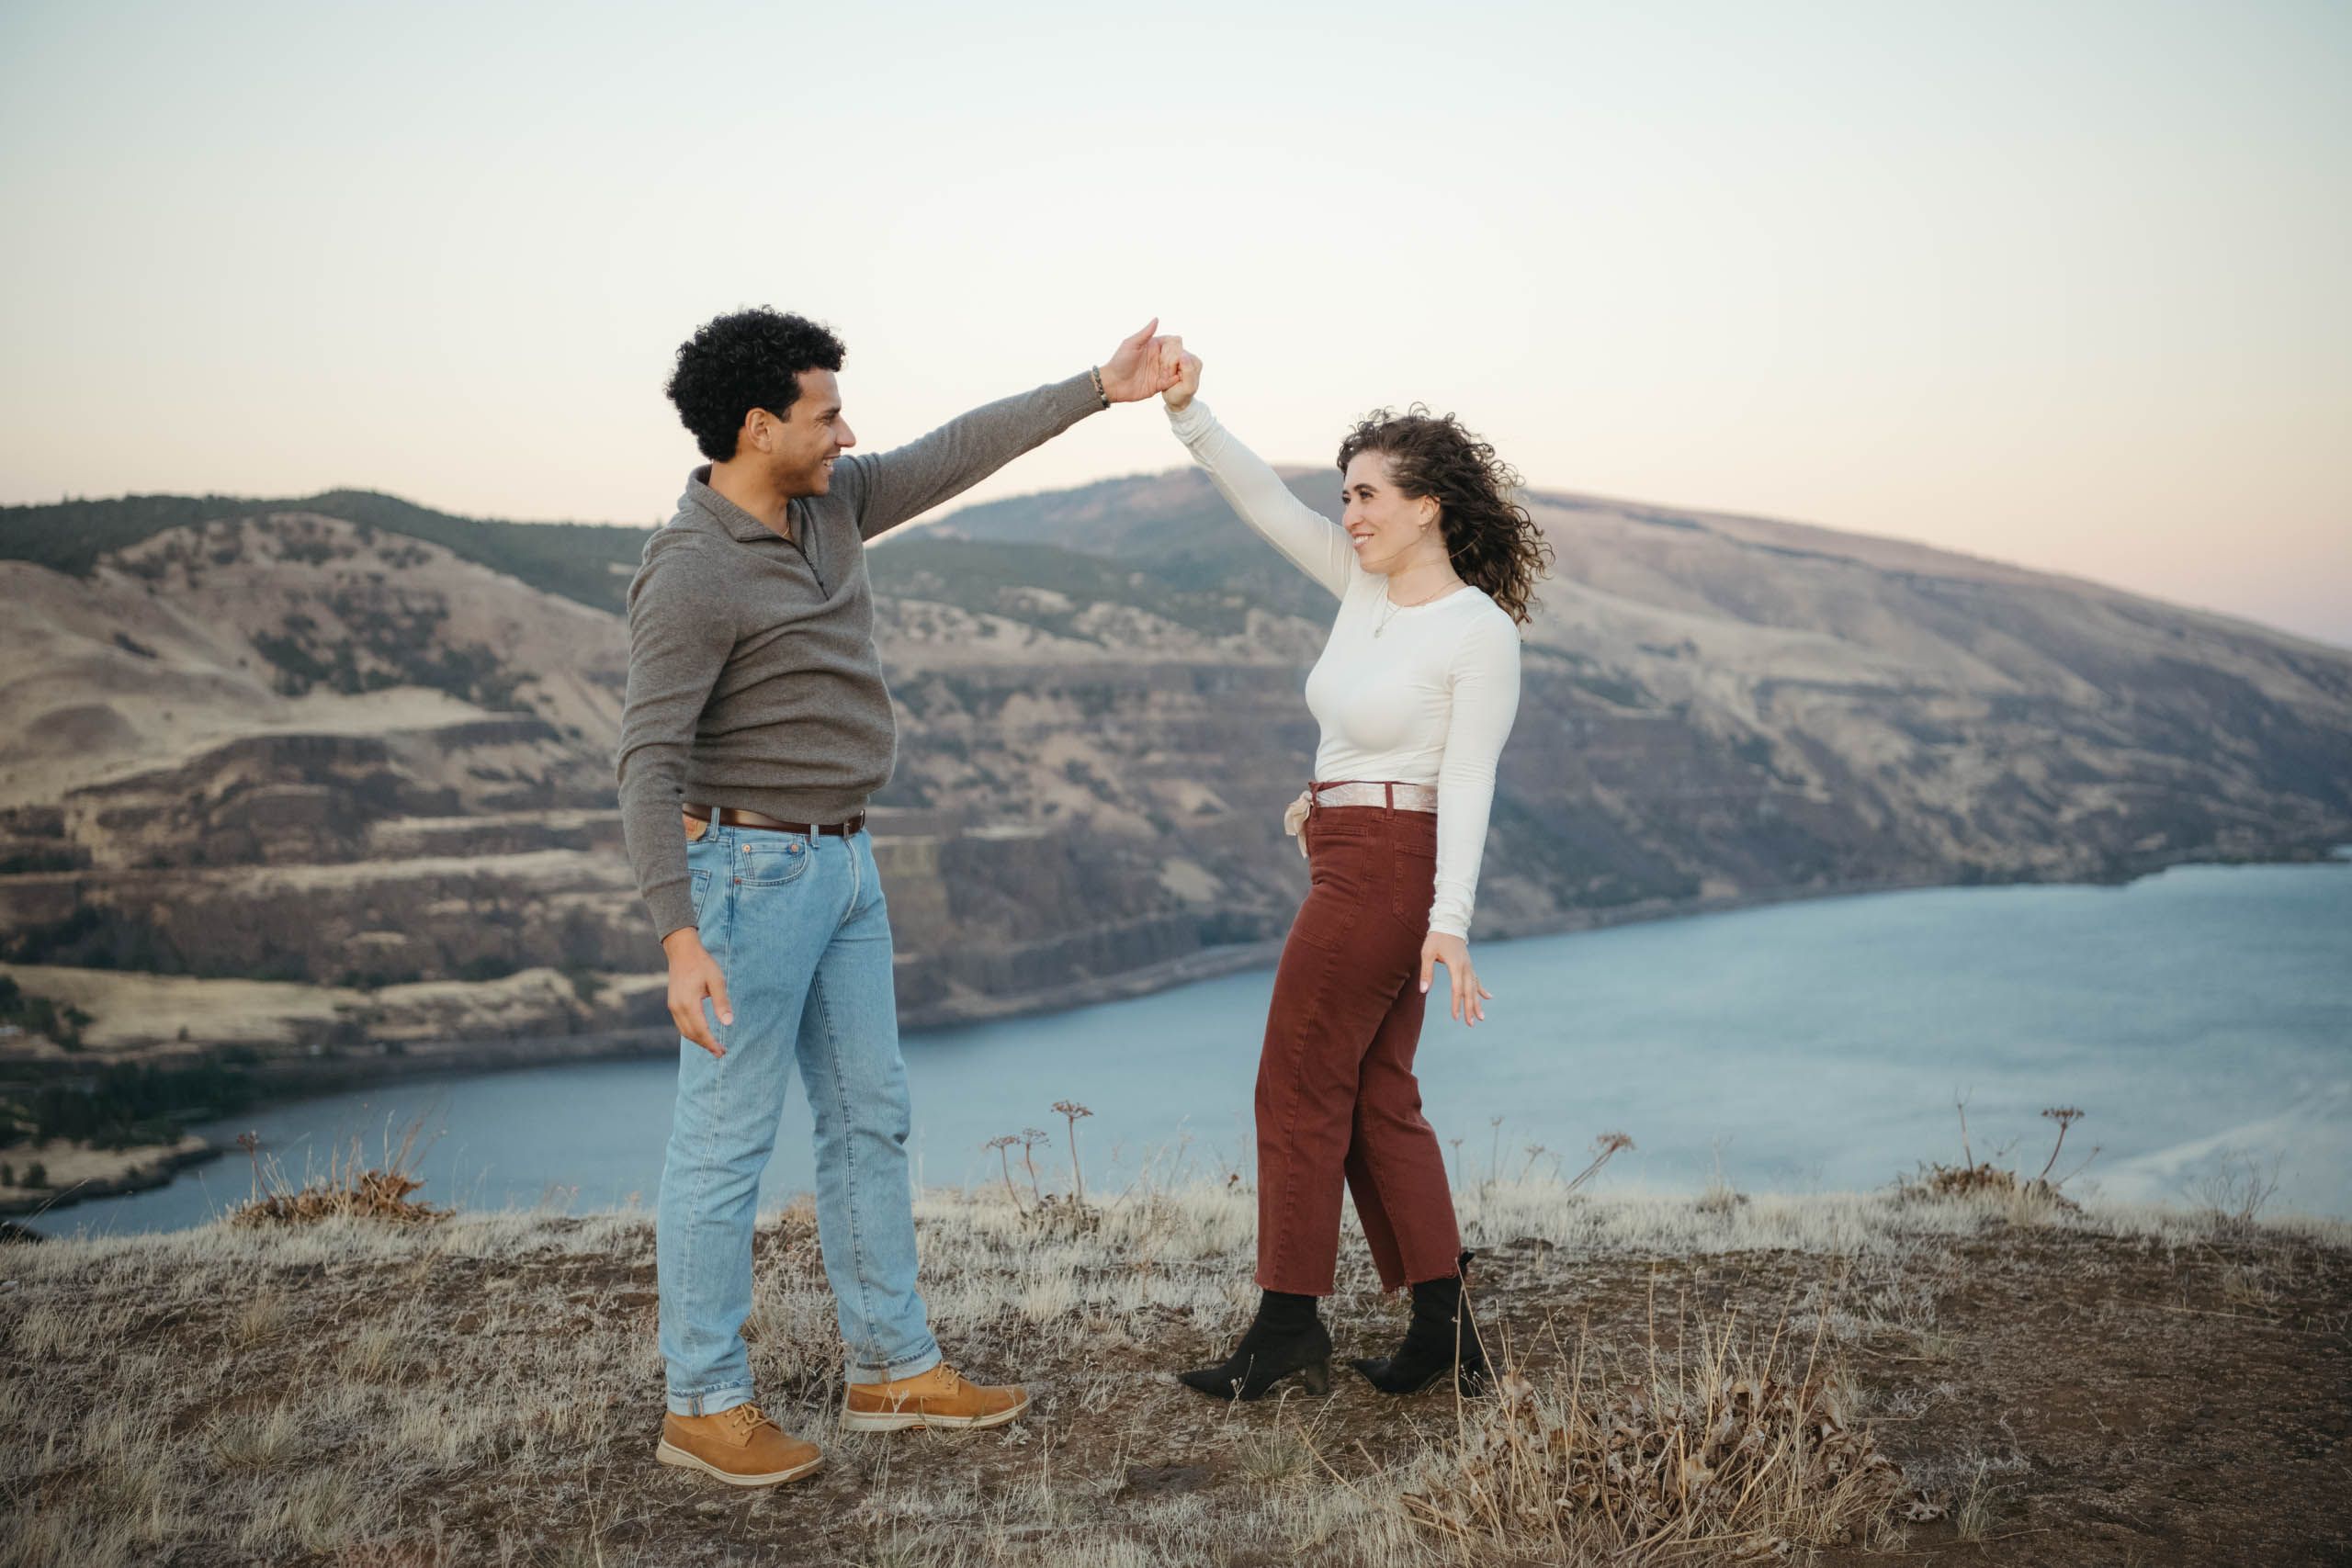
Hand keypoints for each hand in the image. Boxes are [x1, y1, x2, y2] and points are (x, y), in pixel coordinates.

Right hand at [661, 927, 731, 1056]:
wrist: (682, 951)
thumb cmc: (702, 964)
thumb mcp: (717, 981)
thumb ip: (722, 1002)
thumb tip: (728, 1023)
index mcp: (689, 1003)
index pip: (701, 1031)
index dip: (711, 1043)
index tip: (722, 1051)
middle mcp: (678, 1008)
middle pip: (691, 1035)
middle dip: (706, 1045)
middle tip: (721, 1052)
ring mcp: (673, 1007)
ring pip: (685, 1031)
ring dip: (698, 1040)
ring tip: (713, 1046)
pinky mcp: (672, 1004)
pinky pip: (681, 1024)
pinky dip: (692, 1032)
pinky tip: (703, 1033)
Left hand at [1097, 317, 1182, 402]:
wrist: (1113, 383)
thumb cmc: (1119, 361)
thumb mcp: (1131, 344)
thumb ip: (1145, 333)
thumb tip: (1156, 319)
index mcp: (1154, 346)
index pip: (1172, 342)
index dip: (1176, 345)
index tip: (1174, 350)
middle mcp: (1159, 358)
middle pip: (1178, 355)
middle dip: (1180, 359)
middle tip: (1175, 364)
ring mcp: (1159, 371)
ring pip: (1177, 369)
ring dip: (1180, 370)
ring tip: (1178, 372)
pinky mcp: (1159, 384)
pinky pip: (1172, 382)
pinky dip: (1176, 381)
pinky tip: (1175, 380)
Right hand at [1160, 338, 1201, 410]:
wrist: (1176, 400)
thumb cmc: (1181, 395)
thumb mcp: (1187, 387)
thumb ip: (1188, 371)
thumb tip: (1183, 354)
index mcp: (1195, 362)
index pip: (1178, 355)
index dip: (1171, 367)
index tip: (1171, 377)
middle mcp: (1190, 356)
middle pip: (1171, 352)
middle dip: (1167, 366)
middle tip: (1169, 377)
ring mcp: (1181, 356)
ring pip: (1166, 353)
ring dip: (1164, 366)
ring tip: (1167, 376)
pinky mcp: (1173, 357)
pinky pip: (1162, 355)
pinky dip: (1161, 364)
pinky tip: (1164, 372)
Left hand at [1418, 932, 1491, 1025]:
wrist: (1449, 924)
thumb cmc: (1436, 938)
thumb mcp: (1427, 953)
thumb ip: (1426, 972)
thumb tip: (1424, 991)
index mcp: (1456, 965)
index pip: (1457, 989)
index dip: (1456, 1004)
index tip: (1456, 1017)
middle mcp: (1466, 967)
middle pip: (1469, 991)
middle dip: (1471, 1008)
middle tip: (1471, 1024)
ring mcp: (1469, 966)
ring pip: (1475, 988)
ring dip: (1478, 1003)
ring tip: (1481, 1018)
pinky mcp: (1469, 965)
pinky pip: (1477, 980)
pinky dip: (1482, 990)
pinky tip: (1489, 997)